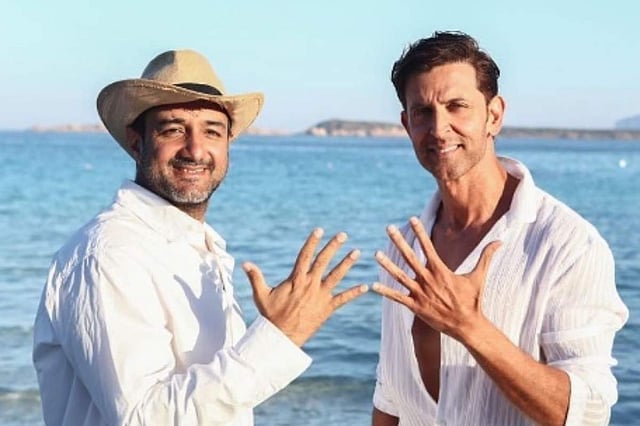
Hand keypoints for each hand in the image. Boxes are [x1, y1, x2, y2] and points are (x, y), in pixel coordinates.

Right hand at [243, 228, 367, 346]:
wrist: (282, 337)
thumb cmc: (271, 316)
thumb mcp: (261, 295)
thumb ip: (256, 277)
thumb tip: (245, 263)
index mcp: (296, 279)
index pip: (305, 256)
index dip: (312, 242)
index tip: (319, 230)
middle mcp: (310, 284)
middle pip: (323, 261)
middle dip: (333, 247)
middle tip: (343, 235)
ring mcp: (320, 296)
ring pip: (336, 276)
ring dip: (347, 264)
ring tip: (356, 252)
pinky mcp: (327, 308)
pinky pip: (343, 299)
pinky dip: (354, 293)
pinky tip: (365, 286)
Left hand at [372, 217, 499, 340]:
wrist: (467, 325)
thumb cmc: (473, 300)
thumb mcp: (479, 276)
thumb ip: (487, 256)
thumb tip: (501, 241)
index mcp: (441, 270)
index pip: (428, 246)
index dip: (420, 232)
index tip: (412, 218)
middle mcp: (428, 279)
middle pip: (410, 257)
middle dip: (398, 241)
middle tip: (388, 228)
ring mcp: (420, 293)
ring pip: (399, 275)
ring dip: (387, 264)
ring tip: (375, 254)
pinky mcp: (415, 306)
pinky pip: (397, 297)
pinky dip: (385, 292)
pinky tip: (373, 285)